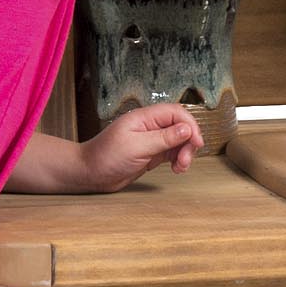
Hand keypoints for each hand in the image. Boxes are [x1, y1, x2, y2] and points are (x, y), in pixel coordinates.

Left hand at [80, 103, 204, 189]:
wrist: (89, 174)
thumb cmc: (105, 157)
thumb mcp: (137, 147)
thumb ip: (163, 138)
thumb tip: (186, 129)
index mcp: (144, 118)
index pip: (176, 112)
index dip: (190, 125)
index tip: (196, 142)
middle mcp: (150, 126)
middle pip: (180, 127)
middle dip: (188, 142)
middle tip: (185, 160)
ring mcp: (151, 140)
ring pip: (179, 141)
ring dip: (185, 153)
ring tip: (180, 167)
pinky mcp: (151, 153)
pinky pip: (172, 152)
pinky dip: (178, 160)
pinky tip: (176, 168)